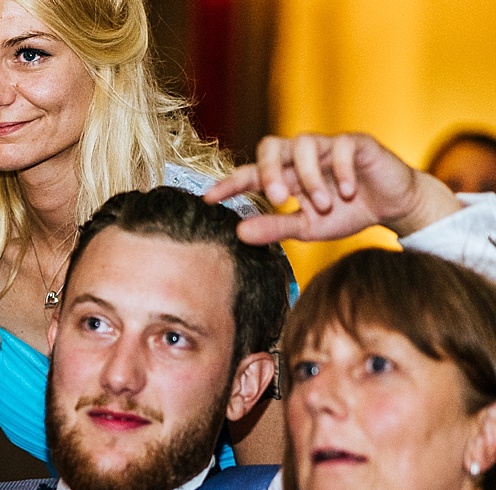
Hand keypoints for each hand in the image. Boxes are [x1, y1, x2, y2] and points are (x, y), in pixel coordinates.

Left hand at [205, 133, 464, 242]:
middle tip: (278, 199)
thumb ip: (276, 228)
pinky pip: (341, 147)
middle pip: (270, 146)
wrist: (392, 206)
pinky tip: (345, 192)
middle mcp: (301, 157)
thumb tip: (239, 234)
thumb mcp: (307, 228)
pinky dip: (340, 171)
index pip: (251, 174)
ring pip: (303, 144)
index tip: (209, 198)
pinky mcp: (356, 143)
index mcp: (285, 176)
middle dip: (269, 171)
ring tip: (323, 204)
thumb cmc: (345, 213)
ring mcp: (327, 147)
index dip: (230, 183)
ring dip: (309, 177)